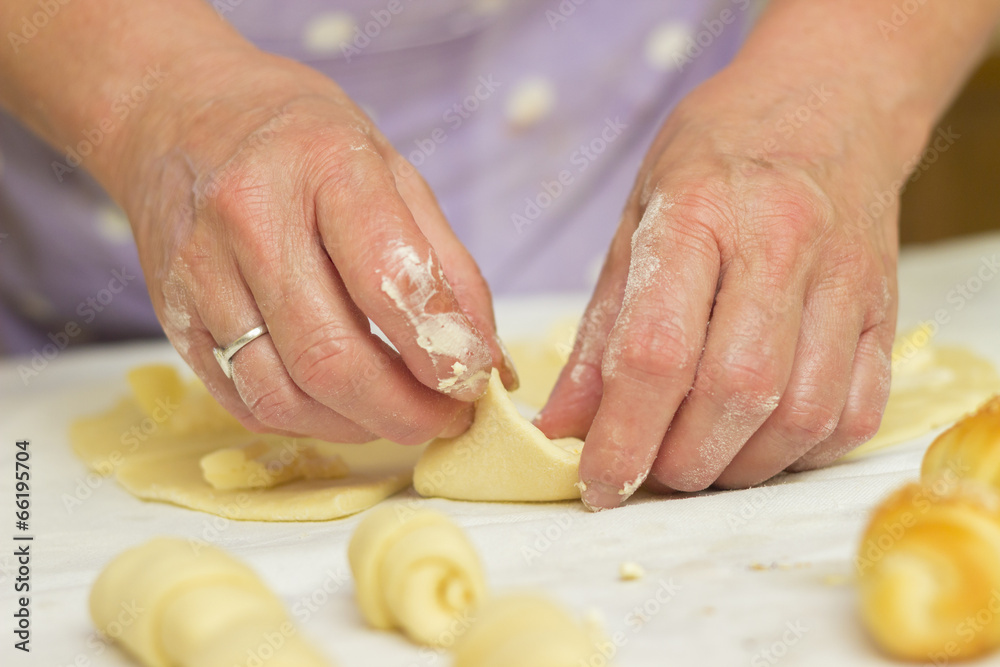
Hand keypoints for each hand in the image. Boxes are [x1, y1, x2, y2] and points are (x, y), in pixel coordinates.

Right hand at [116, 48, 515, 443]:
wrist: (179, 115)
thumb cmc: (300, 142)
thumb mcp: (393, 171)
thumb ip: (447, 264)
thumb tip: (486, 358)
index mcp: (323, 166)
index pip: (388, 278)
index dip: (440, 350)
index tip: (474, 380)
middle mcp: (249, 218)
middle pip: (331, 355)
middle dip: (404, 411)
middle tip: (445, 419)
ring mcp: (199, 273)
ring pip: (282, 394)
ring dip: (356, 426)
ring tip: (397, 415)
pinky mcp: (173, 318)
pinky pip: (243, 401)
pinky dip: (305, 422)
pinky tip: (340, 407)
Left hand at [536, 64, 899, 508]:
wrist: (827, 107)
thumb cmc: (716, 159)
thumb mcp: (635, 220)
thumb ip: (602, 329)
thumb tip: (564, 424)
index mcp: (700, 214)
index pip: (657, 352)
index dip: (622, 437)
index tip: (598, 483)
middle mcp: (783, 245)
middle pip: (735, 393)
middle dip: (680, 462)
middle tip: (648, 472)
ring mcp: (846, 281)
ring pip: (800, 415)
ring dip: (738, 467)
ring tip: (698, 461)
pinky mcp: (886, 311)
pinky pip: (853, 414)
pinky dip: (798, 452)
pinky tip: (758, 442)